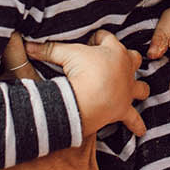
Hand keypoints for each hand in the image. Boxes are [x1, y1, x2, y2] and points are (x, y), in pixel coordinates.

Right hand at [26, 31, 147, 138]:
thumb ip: (49, 48)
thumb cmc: (81, 73)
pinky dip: (137, 125)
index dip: (97, 38)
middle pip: (133, 58)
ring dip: (139, 88)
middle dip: (126, 58)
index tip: (89, 42)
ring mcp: (128, 90)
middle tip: (113, 62)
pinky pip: (134, 119)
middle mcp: (126, 70)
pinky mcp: (124, 110)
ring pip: (141, 87)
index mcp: (115, 51)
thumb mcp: (65, 54)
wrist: (88, 100)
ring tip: (137, 90)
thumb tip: (28, 44)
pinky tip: (140, 131)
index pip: (107, 37)